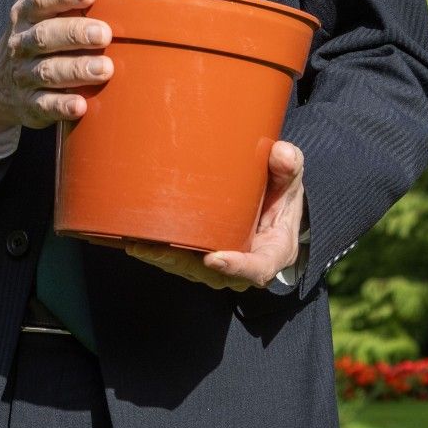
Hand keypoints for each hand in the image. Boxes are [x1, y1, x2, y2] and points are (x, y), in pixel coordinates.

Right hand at [0, 0, 111, 140]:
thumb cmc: (31, 31)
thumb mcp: (32, 0)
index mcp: (26, 13)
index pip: (41, 0)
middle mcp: (23, 43)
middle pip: (46, 37)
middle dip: (75, 34)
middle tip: (105, 33)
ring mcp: (25, 76)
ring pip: (49, 72)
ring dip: (76, 70)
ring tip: (105, 68)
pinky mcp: (31, 105)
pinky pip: (44, 106)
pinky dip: (62, 106)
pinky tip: (81, 105)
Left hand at [124, 140, 305, 290]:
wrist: (272, 209)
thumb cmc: (280, 196)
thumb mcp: (291, 181)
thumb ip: (288, 168)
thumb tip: (281, 153)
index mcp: (271, 252)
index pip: (257, 269)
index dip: (236, 268)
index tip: (214, 259)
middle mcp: (243, 266)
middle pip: (213, 274)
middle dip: (184, 264)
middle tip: (158, 249)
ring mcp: (220, 265)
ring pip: (190, 270)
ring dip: (164, 259)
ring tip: (138, 244)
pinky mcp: (201, 257)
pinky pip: (179, 260)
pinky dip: (158, 252)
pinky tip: (135, 239)